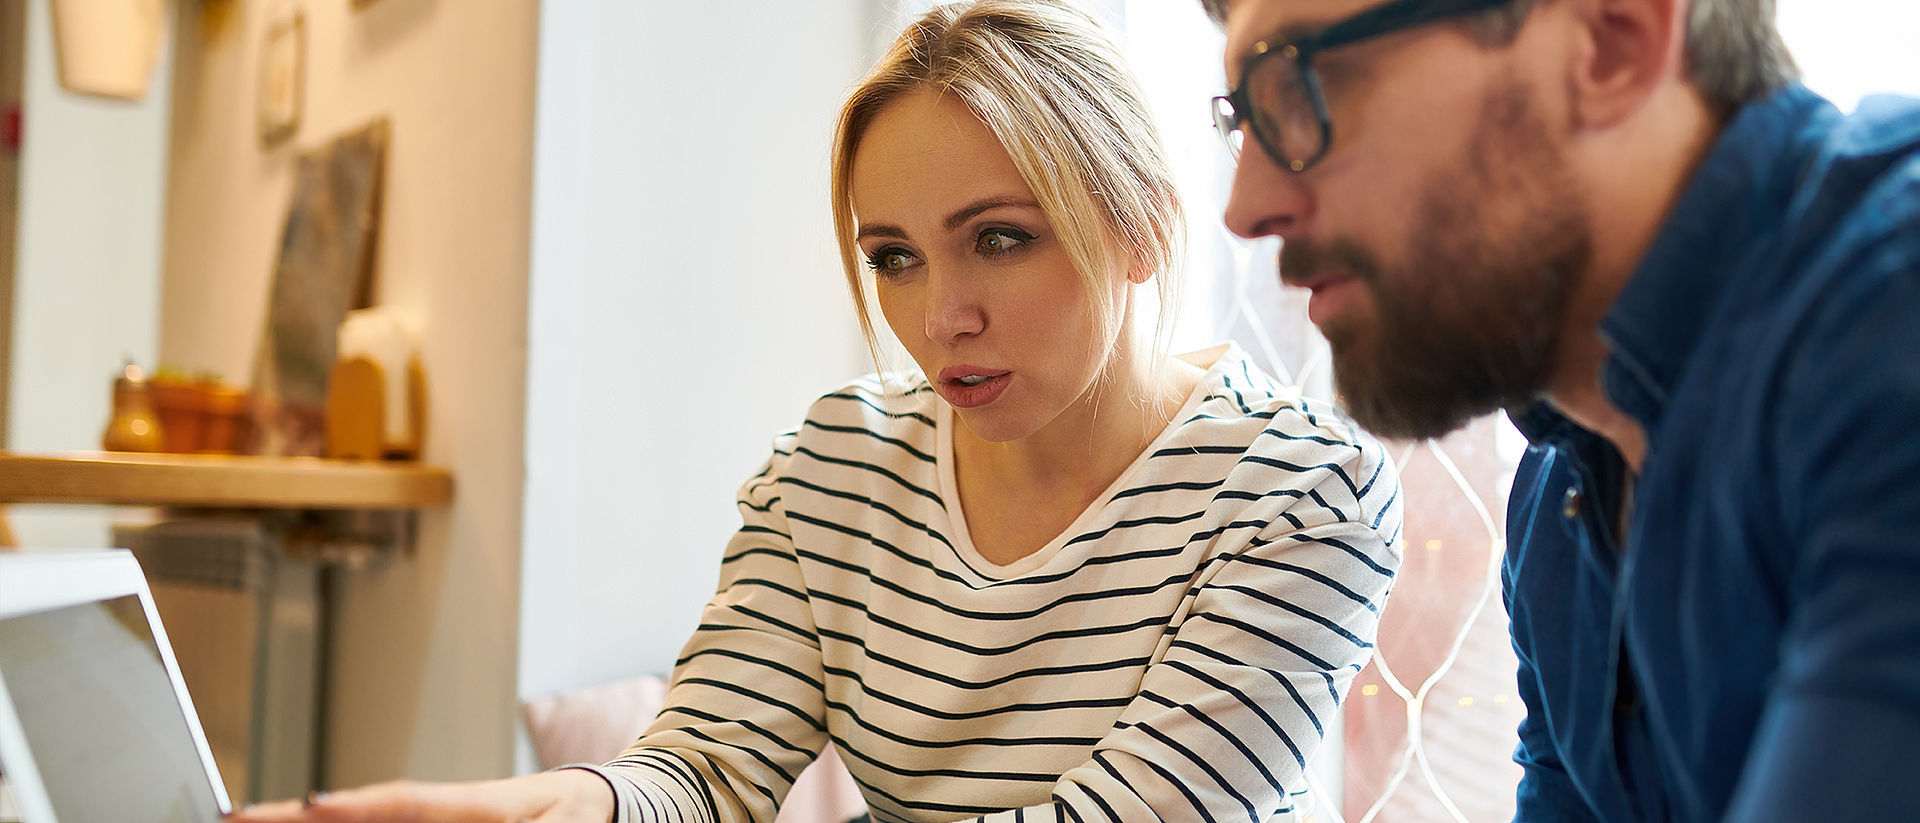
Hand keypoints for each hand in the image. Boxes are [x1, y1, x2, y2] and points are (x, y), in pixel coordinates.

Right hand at [224, 768, 614, 822]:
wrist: (596, 802)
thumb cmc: (578, 815)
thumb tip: (479, 819)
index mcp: (471, 804)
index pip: (404, 803)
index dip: (355, 807)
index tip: (311, 806)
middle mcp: (438, 809)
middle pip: (359, 813)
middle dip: (297, 816)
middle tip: (235, 817)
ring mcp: (430, 820)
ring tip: (246, 822)